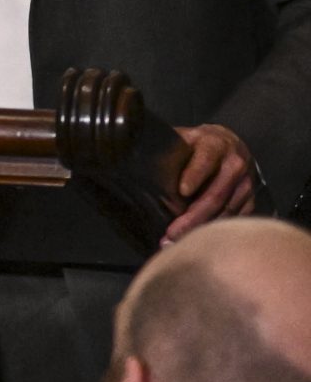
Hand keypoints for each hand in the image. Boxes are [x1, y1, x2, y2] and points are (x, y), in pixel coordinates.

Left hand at [162, 123, 259, 244]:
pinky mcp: (251, 198)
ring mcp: (246, 182)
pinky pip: (235, 218)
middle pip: (216, 193)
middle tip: (171, 233)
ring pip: (226, 210)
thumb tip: (129, 158)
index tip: (182, 191)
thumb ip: (165, 150)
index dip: (195, 174)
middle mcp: (235, 162)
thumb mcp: (180, 139)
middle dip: (192, 216)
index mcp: (215, 143)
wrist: (226, 143)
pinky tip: (197, 242)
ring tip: (177, 242)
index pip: (206, 159)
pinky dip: (215, 232)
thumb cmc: (193, 146)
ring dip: (202, 229)